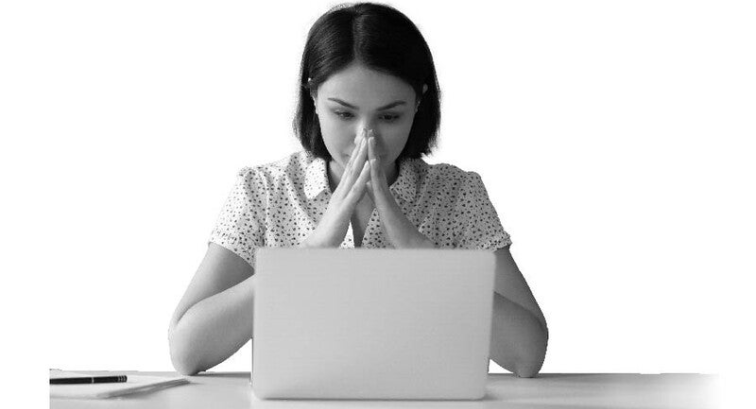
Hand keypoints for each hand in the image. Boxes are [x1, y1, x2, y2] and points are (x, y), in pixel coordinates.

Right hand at [301, 129, 371, 247]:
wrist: (319, 245)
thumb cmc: (330, 231)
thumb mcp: (341, 212)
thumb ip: (347, 202)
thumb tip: (353, 195)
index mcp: (342, 193)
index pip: (350, 170)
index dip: (357, 155)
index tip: (364, 142)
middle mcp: (340, 191)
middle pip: (351, 166)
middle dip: (359, 149)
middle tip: (366, 133)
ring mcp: (342, 198)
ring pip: (353, 174)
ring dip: (361, 157)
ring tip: (368, 142)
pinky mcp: (344, 207)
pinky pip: (356, 190)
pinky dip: (363, 176)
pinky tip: (369, 165)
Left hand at [365, 129, 434, 248]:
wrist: (407, 241)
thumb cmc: (396, 229)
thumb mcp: (383, 209)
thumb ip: (377, 197)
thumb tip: (370, 187)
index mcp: (380, 192)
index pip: (372, 170)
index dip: (368, 155)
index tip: (363, 140)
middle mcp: (383, 190)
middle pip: (375, 165)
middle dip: (370, 148)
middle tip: (367, 130)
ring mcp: (385, 195)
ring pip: (377, 171)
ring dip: (373, 154)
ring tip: (369, 138)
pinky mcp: (386, 202)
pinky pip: (379, 185)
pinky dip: (375, 172)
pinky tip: (372, 161)